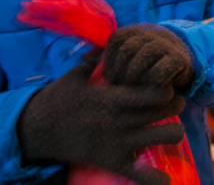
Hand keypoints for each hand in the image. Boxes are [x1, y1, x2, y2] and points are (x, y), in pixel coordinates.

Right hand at [17, 61, 185, 184]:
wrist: (37, 131)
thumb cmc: (58, 100)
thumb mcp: (76, 75)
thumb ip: (95, 59)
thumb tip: (108, 43)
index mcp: (113, 98)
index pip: (153, 92)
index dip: (166, 88)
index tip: (166, 86)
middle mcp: (119, 120)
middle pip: (163, 112)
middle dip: (176, 106)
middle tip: (176, 103)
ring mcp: (117, 143)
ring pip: (162, 137)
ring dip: (174, 132)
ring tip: (172, 129)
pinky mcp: (111, 162)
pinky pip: (139, 174)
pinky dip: (155, 179)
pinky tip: (166, 179)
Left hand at [103, 24, 193, 87]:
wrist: (180, 58)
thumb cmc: (146, 61)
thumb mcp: (126, 56)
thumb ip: (106, 57)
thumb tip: (84, 59)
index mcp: (133, 31)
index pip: (116, 40)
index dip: (109, 60)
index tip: (108, 77)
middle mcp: (149, 33)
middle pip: (128, 49)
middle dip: (120, 71)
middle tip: (118, 86)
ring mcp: (164, 44)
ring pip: (143, 58)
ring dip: (134, 77)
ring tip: (131, 90)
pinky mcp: (177, 58)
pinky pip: (161, 70)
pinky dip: (153, 81)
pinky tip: (150, 89)